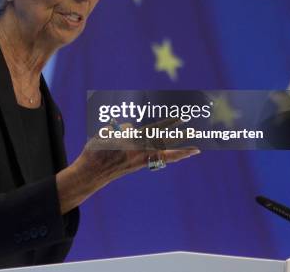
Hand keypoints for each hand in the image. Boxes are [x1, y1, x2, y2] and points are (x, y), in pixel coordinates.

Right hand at [55, 118, 199, 213]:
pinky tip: (179, 156)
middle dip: (180, 136)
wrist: (92, 172)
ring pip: (165, 154)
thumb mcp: (104, 132)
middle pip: (164, 142)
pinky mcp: (139, 166)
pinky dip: (171, 157)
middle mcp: (139, 151)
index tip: (182, 118)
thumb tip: (131, 128)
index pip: (154, 129)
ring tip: (197, 149)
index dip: (169, 124)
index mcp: (131, 140)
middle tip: (196, 130)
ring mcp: (141, 160)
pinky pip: (159, 160)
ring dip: (181, 150)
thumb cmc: (95, 149)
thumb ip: (121, 127)